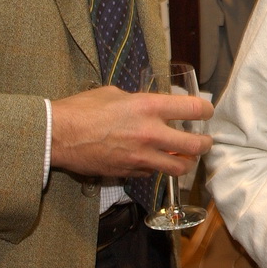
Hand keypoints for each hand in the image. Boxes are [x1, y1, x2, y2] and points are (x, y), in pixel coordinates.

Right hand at [49, 86, 213, 177]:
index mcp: (148, 107)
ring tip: (186, 157)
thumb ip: (139, 101)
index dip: (206, 111)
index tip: (207, 112)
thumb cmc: (82, 109)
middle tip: (205, 142)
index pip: (192, 110)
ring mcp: (140, 156)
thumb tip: (150, 107)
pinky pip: (152, 173)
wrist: (58, 135)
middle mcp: (150, 133)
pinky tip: (153, 161)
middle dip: (205, 144)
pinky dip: (157, 168)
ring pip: (178, 168)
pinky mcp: (129, 172)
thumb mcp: (116, 94)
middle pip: (194, 146)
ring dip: (186, 163)